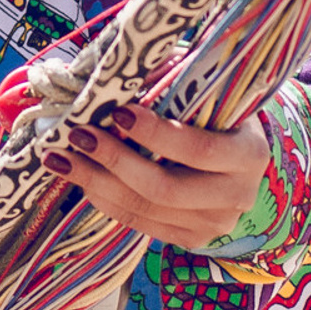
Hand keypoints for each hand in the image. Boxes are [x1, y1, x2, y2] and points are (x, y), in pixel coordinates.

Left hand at [47, 102, 270, 252]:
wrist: (238, 161)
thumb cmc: (215, 114)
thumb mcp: (206, 91)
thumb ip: (173, 80)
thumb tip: (121, 71)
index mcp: (249, 153)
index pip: (199, 150)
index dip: (156, 134)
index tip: (118, 112)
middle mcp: (237, 195)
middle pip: (165, 188)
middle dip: (115, 160)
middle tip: (78, 135)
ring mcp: (215, 224)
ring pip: (146, 209)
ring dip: (97, 182)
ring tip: (62, 158)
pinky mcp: (192, 238)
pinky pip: (140, 223)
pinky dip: (106, 200)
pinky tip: (82, 179)